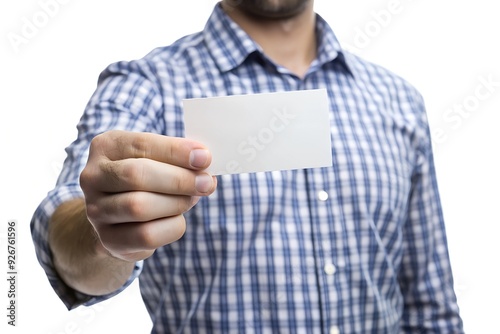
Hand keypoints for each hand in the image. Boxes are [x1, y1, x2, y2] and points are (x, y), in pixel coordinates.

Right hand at [79, 130, 216, 261]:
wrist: (119, 218)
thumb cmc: (147, 180)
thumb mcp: (157, 159)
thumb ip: (178, 158)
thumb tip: (204, 162)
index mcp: (106, 146)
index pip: (142, 145)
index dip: (176, 151)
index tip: (205, 158)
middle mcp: (93, 176)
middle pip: (137, 175)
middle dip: (179, 180)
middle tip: (206, 183)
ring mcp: (95, 210)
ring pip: (139, 207)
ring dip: (176, 203)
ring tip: (191, 199)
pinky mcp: (108, 239)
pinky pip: (146, 235)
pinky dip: (171, 227)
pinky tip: (177, 219)